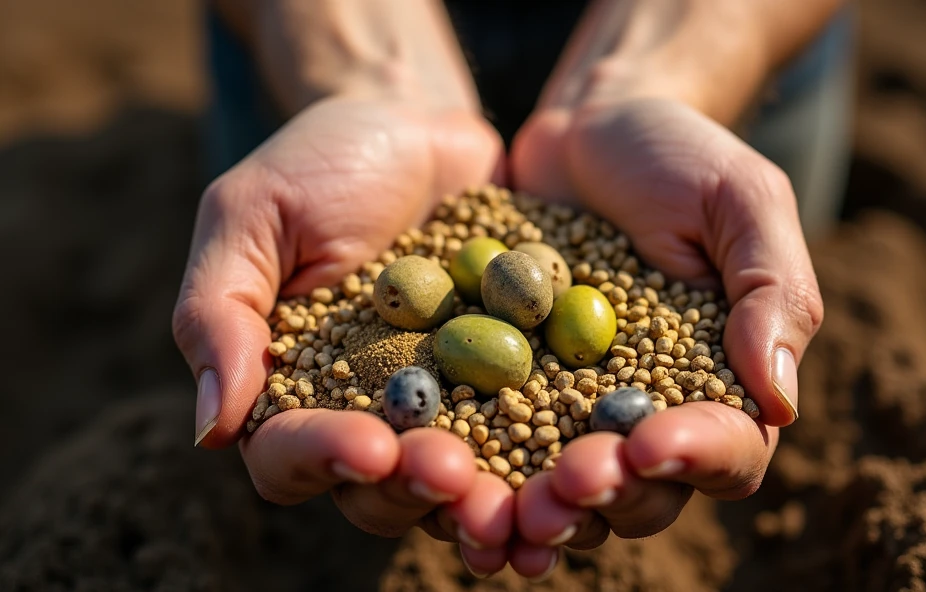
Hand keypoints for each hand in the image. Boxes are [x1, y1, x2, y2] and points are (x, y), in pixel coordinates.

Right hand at [172, 97, 515, 574]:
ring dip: (488, 498)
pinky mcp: (515, 382)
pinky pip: (536, 429)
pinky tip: (586, 455)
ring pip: (460, 482)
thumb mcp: (252, 214)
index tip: (370, 446)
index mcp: (290, 393)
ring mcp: (447, 405)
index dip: (326, 461)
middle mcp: (368, 415)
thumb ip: (219, 312)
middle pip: (380, 491)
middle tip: (456, 474)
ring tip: (523, 495)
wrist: (417, 123)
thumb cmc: (319, 162)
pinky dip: (555, 453)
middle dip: (415, 491)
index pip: (289, 456)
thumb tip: (211, 429)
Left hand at [507, 98, 822, 571]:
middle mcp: (648, 413)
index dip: (694, 457)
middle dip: (608, 497)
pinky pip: (493, 443)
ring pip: (567, 490)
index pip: (728, 448)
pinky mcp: (510, 390)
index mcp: (722, 384)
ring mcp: (574, 408)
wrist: (587, 130)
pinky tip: (448, 476)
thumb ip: (773, 292)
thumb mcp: (741, 201)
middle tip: (565, 488)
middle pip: (643, 491)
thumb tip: (779, 402)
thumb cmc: (679, 158)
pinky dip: (478, 471)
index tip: (649, 445)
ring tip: (507, 510)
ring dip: (541, 508)